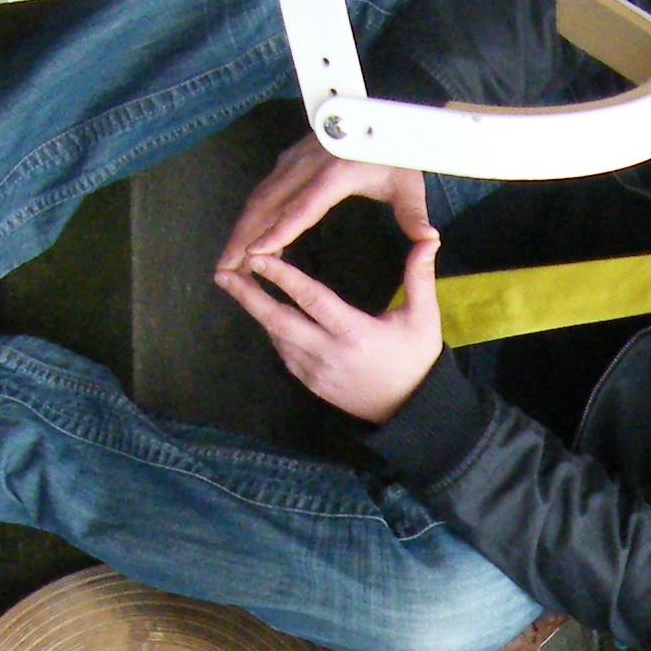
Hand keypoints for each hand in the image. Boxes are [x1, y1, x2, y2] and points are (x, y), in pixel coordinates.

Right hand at [215, 136, 428, 281]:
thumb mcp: (409, 183)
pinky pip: (264, 191)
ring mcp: (294, 160)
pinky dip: (250, 217)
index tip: (257, 253)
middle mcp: (307, 164)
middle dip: (244, 238)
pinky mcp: (288, 161)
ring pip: (260, 198)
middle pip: (268, 204)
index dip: (279, 230)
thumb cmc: (395, 152)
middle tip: (225, 271)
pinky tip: (245, 241)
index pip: (303, 206)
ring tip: (228, 263)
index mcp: (337, 172)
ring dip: (241, 230)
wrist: (381, 116)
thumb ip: (414, 214)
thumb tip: (429, 240)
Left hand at [223, 226, 444, 424]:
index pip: (311, 299)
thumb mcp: (423, 318)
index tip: (258, 257)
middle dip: (247, 296)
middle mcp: (329, 354)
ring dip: (256, 312)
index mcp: (355, 334)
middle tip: (222, 273)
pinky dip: (272, 331)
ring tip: (235, 286)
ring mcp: (316, 372)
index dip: (282, 277)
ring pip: (277, 337)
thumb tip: (428, 239)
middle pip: (278, 321)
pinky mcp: (311, 384)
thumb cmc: (416, 359)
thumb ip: (419, 277)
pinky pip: (284, 354)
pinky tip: (263, 313)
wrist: (411, 411)